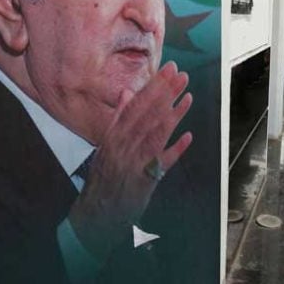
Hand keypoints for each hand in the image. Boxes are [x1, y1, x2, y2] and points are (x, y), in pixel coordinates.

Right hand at [68, 62, 192, 258]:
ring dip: (174, 115)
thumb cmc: (103, 177)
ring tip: (188, 97)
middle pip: (147, 115)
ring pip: (156, 134)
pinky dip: (175, 150)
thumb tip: (127, 92)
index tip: (168, 70)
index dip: (153, 86)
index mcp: (114, 135)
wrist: (96, 214)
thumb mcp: (106, 144)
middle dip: (166, 93)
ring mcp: (134, 163)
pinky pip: (161, 164)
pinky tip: (188, 136)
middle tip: (181, 75)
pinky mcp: (145, 181)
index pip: (136, 105)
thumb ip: (118, 118)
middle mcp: (123, 146)